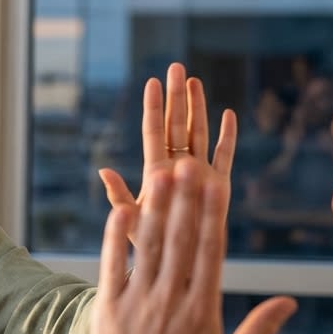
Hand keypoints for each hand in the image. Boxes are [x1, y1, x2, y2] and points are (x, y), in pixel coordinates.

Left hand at [90, 157, 295, 333]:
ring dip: (155, 207)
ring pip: (147, 246)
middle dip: (186, 199)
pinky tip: (121, 207)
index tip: (217, 185)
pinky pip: (111, 265)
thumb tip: (289, 302)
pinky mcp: (108, 309)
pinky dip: (116, 236)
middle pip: (180, 240)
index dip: (213, 215)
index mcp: (203, 312)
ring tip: (160, 174)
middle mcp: (170, 302)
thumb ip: (259, 330)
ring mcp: (137, 303)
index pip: (211, 252)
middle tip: (189, 162)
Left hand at [101, 63, 237, 244]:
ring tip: (195, 81)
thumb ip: (119, 196)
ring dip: (198, 108)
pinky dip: (227, 137)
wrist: (177, 266)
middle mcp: (177, 168)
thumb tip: (104, 169)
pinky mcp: (218, 186)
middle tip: (176, 67)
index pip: (154, 133)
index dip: (153, 108)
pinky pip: (224, 156)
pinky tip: (228, 115)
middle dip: (177, 97)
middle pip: (177, 125)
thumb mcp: (132, 221)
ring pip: (199, 133)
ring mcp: (198, 174)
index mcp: (155, 173)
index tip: (151, 82)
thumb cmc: (150, 247)